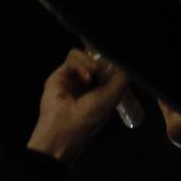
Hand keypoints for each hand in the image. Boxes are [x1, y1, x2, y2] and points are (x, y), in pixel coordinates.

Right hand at [27, 48, 130, 165]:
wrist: (65, 124)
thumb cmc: (90, 115)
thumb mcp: (113, 97)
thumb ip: (120, 78)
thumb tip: (117, 63)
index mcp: (99, 92)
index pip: (106, 71)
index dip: (111, 65)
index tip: (115, 65)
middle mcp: (85, 84)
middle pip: (93, 60)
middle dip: (101, 59)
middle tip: (103, 64)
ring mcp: (72, 78)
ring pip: (83, 56)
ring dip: (91, 60)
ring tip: (95, 70)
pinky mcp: (60, 73)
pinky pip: (72, 57)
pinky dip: (82, 62)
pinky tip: (86, 75)